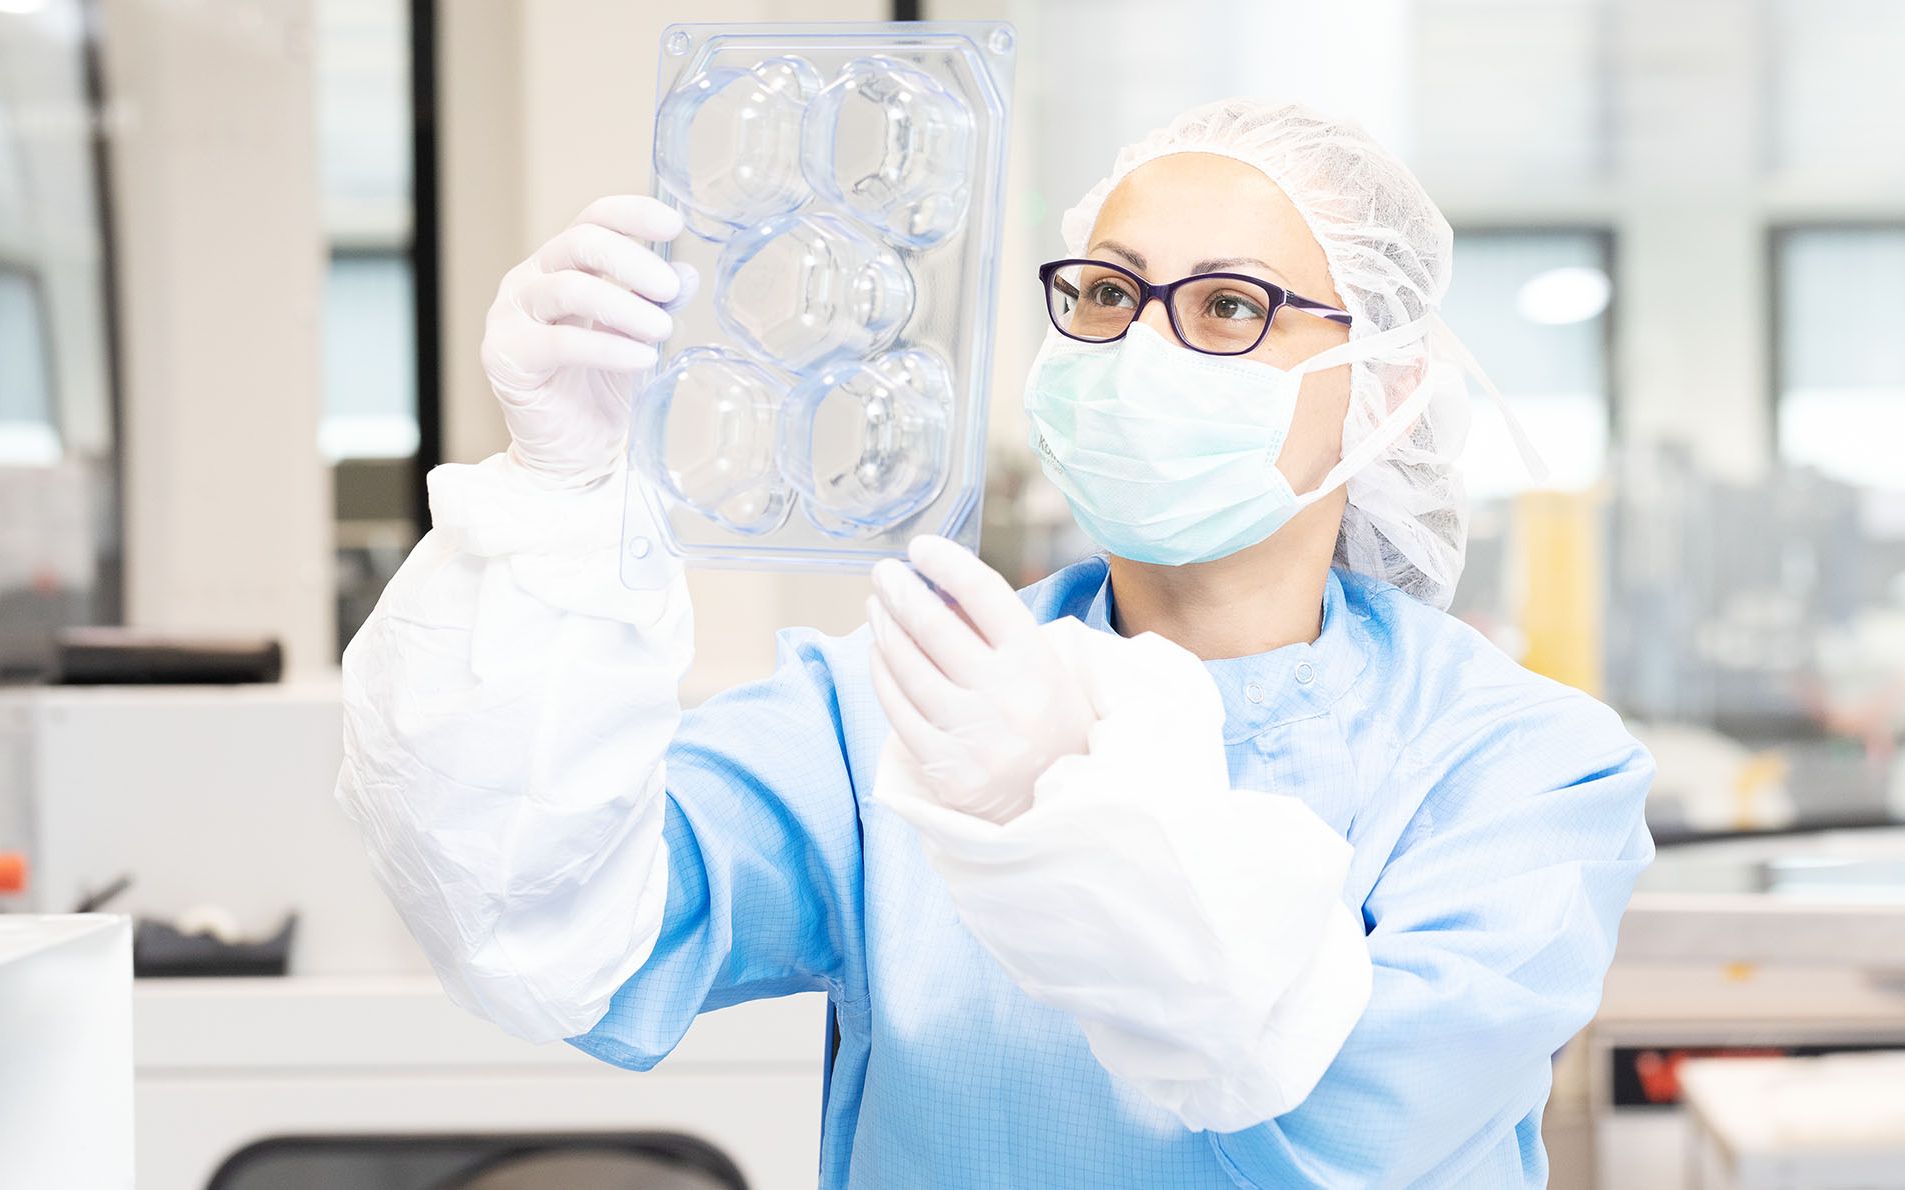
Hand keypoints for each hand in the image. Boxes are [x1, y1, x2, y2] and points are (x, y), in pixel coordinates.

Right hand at [480, 195, 699, 487]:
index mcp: (560, 265)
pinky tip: (641, 358)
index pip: (592, 219)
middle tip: (671, 288)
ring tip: (662, 329)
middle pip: (579, 243)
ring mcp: (511, 316)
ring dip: (624, 306)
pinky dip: (607, 348)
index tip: (674, 224)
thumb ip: (655, 304)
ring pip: (568, 288)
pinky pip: (560, 342)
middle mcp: (530, 280)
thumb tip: (687, 276)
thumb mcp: (637, 338)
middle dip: (632, 260)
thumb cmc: (600, 390)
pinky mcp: (506, 356)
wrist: (572, 453)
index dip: (632, 215)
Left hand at [867, 536, 1095, 823]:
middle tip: (884, 573)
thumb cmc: (1053, 728)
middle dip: (901, 592)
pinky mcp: (944, 766)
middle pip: (935, 626)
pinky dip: (883, 675)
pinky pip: (898, 710)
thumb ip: (996, 632)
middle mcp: (1004, 695)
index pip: (985, 594)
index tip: (923, 548)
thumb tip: (939, 586)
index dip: (948, 564)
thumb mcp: (1045, 671)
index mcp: (1036, 662)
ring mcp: (972, 733)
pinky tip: (879, 654)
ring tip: (877, 608)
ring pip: (909, 667)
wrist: (1064, 810)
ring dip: (885, 629)